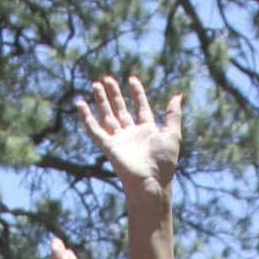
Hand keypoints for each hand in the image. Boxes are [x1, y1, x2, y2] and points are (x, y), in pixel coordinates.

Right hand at [75, 73, 181, 202]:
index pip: (140, 107)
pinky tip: (81, 105)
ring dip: (101, 101)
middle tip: (107, 78)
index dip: (136, 93)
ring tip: (95, 84)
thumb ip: (173, 114)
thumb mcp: (173, 133)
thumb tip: (178, 95)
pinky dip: (87, 118)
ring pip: (107, 116)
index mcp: (147, 130)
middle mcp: (131, 134)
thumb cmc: (164, 162)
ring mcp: (118, 140)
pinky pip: (94, 130)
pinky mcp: (108, 146)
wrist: (151, 180)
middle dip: (114, 94)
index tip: (132, 79)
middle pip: (120, 109)